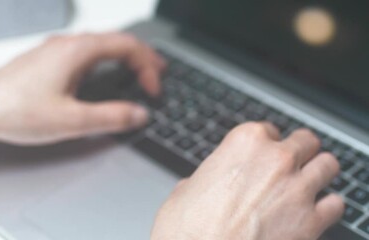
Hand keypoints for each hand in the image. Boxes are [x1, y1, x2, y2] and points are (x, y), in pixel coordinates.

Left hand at [0, 33, 164, 144]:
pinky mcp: (48, 60)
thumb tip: (139, 114)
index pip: (127, 46)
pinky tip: (104, 74)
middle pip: (116, 41)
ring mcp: (56, 50)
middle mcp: (68, 44)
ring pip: (101, 45)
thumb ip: (112, 117)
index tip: (154, 88)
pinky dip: (106, 60)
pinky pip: (86, 52)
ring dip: (124, 56)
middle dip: (142, 56)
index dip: (148, 65)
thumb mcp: (72, 120)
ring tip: (138, 70)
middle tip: (158, 71)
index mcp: (78, 51)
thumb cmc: (16, 110)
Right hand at [151, 122, 343, 239]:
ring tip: (307, 184)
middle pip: (305, 141)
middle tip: (290, 165)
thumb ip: (210, 177)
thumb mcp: (186, 190)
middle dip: (299, 152)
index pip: (269, 130)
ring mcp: (297, 189)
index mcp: (244, 143)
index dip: (266, 145)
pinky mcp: (311, 222)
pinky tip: (314, 212)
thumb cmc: (187, 229)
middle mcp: (276, 159)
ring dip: (318, 173)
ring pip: (328, 165)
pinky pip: (336, 204)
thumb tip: (213, 182)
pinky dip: (328, 207)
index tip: (265, 156)